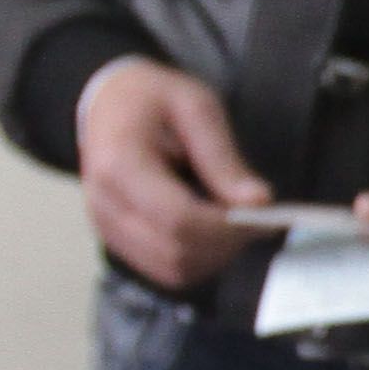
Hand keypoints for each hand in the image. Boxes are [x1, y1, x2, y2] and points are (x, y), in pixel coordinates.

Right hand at [79, 59, 269, 288]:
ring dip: (214, 255)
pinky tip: (212, 230)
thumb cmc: (152, 100)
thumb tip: (258, 203)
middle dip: (226, 243)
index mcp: (119, 164)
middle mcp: (104, 203)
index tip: (263, 214)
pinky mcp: (116, 240)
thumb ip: (223, 158)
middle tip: (256, 218)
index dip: (227, 227)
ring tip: (234, 221)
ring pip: (173, 270)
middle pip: (177, 251)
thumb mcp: (195, 108)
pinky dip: (197, 259)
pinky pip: (164, 270)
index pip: (179, 219)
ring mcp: (106, 226)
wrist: (108, 103)